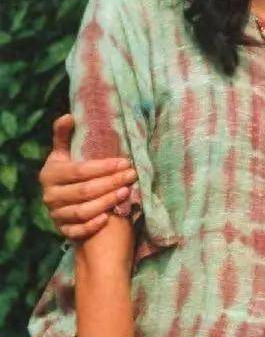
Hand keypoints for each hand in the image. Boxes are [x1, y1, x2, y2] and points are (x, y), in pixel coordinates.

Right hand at [39, 114, 137, 239]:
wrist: (61, 200)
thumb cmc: (69, 170)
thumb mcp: (64, 153)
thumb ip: (65, 135)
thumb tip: (69, 115)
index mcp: (51, 174)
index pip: (81, 171)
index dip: (104, 167)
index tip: (126, 162)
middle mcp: (50, 196)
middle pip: (85, 191)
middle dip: (111, 183)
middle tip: (132, 175)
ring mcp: (56, 215)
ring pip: (83, 211)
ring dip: (107, 202)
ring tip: (127, 191)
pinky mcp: (62, 231)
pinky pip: (77, 231)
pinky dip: (92, 225)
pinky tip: (108, 217)